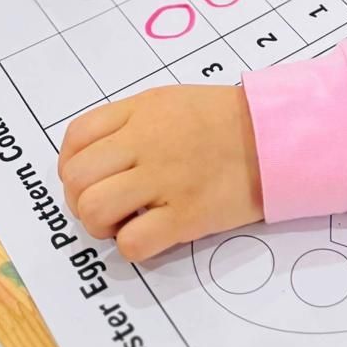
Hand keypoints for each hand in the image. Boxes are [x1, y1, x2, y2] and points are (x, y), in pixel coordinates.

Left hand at [60, 86, 263, 260]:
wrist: (276, 136)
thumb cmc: (224, 120)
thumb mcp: (170, 101)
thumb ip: (129, 122)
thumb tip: (94, 158)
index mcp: (140, 111)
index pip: (76, 138)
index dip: (71, 166)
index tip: (90, 178)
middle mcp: (145, 142)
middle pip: (78, 178)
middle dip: (81, 199)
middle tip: (107, 205)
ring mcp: (165, 180)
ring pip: (94, 210)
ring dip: (101, 225)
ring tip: (124, 222)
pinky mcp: (186, 216)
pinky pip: (132, 243)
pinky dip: (132, 245)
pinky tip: (151, 233)